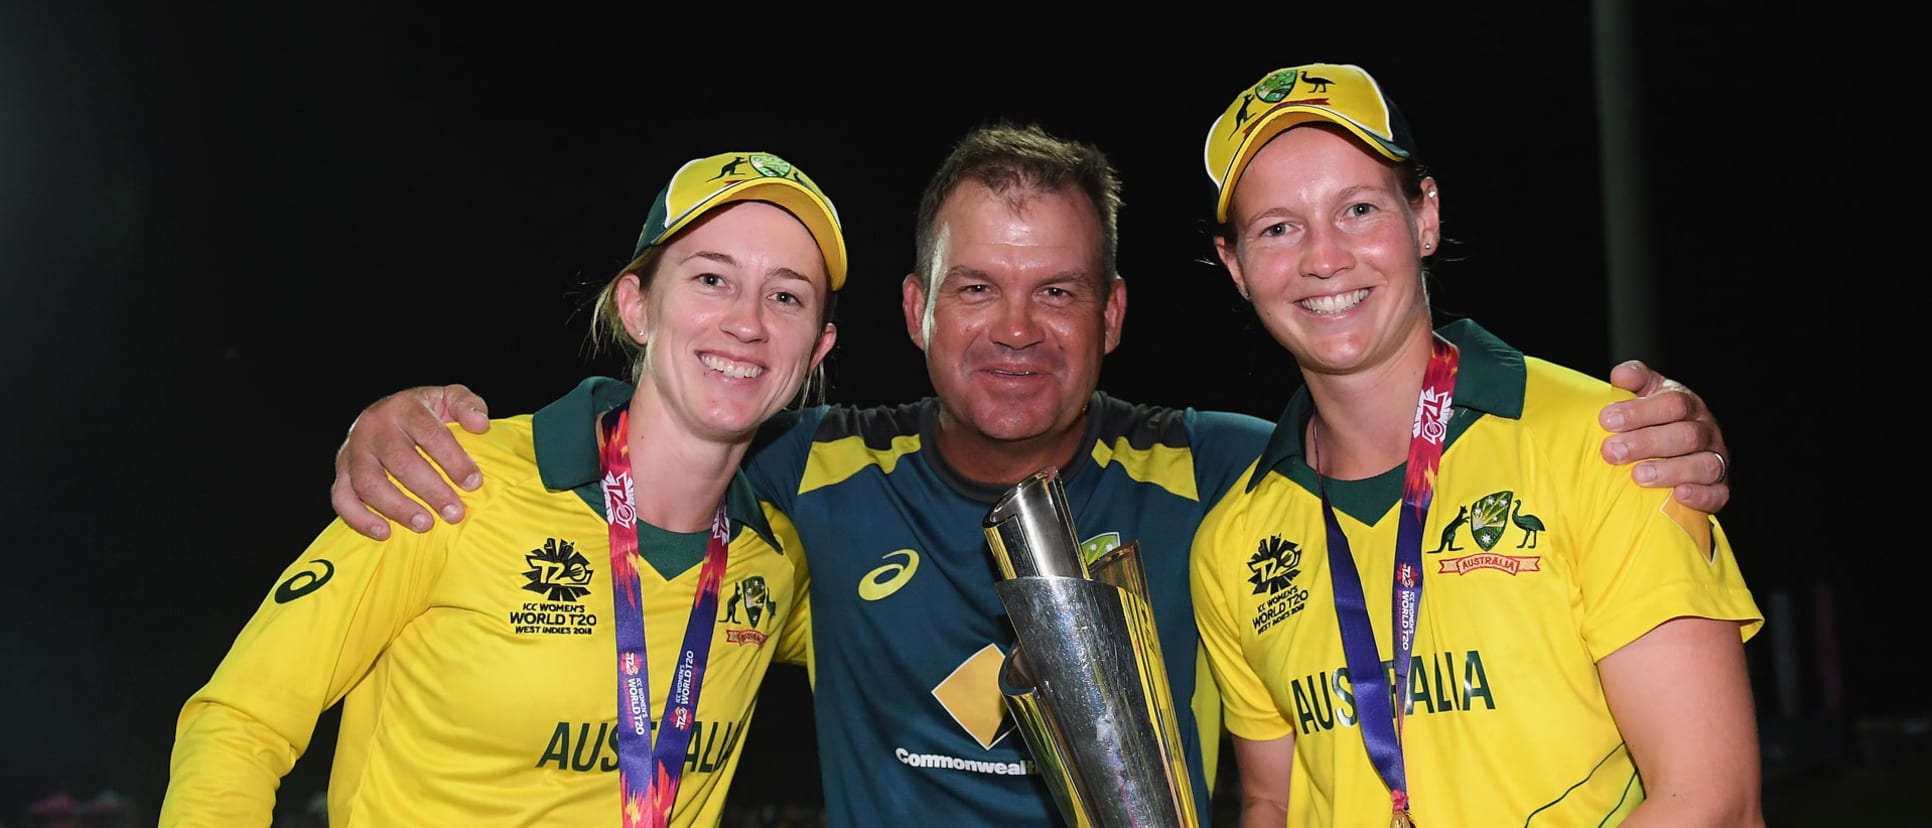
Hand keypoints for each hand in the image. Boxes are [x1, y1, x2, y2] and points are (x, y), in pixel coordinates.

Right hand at [331, 384, 491, 539]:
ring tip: (425, 525)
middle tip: (454, 513)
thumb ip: (468, 406)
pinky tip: (384, 533)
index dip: (453, 460)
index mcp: (404, 407)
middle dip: (430, 490)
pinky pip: (342, 498)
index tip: (473, 483)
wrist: (386, 412)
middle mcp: (374, 425)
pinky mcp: (341, 470)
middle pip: (400, 461)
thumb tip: (480, 425)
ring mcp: (354, 449)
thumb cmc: (424, 412)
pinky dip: (360, 518)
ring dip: (398, 508)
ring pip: (369, 482)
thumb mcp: (448, 399)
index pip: (430, 433)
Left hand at [1599, 360, 1729, 512]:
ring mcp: (1715, 459)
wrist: (1673, 452)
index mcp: (1688, 405)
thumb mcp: (1645, 393)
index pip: (1672, 403)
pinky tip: (1678, 494)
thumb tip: (1620, 375)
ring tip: (1638, 475)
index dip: (1640, 411)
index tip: (1607, 420)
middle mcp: (1706, 431)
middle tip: (1612, 451)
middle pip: (1685, 435)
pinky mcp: (1719, 488)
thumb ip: (1634, 380)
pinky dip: (1700, 495)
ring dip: (1670, 471)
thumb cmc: (1653, 420)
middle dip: (1646, 443)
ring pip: (1704, 465)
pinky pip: (1717, 494)